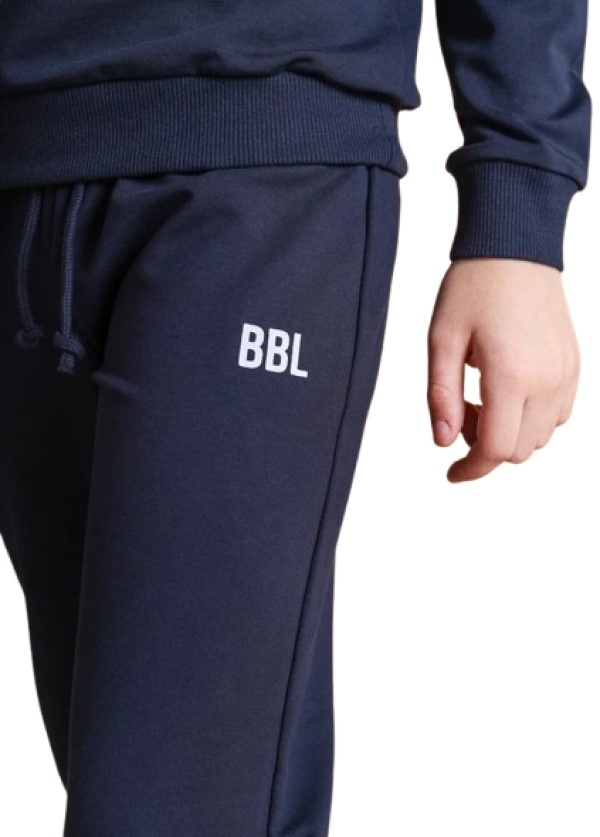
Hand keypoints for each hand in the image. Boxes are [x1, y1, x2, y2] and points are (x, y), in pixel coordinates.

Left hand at [427, 258, 579, 482]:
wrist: (516, 247)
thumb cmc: (474, 287)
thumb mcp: (441, 340)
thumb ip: (441, 396)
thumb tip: (443, 442)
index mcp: (510, 375)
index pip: (496, 449)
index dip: (471, 469)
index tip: (453, 473)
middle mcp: (546, 380)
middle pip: (518, 450)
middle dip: (485, 446)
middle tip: (462, 411)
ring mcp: (566, 374)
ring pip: (539, 437)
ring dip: (509, 432)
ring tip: (483, 395)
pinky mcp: (575, 366)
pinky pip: (557, 415)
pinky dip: (531, 418)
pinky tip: (509, 389)